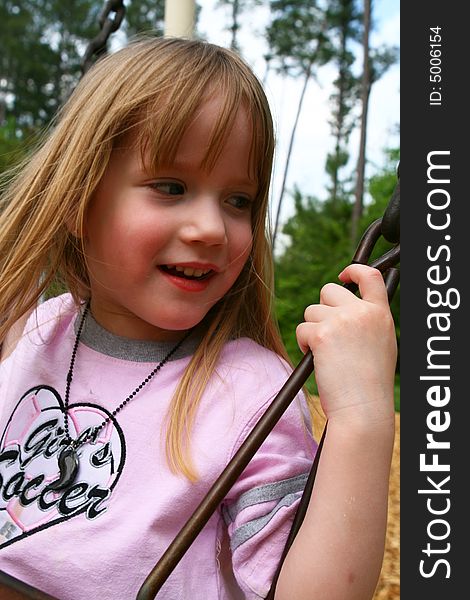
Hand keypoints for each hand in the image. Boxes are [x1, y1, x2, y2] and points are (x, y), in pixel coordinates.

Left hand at [296, 264, 396, 429]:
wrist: (362, 407)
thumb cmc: (369, 383)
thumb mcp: (381, 344)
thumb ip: (367, 321)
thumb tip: (345, 308)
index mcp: (380, 314)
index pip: (370, 275)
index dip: (353, 269)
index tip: (343, 275)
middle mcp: (362, 312)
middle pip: (329, 290)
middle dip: (322, 309)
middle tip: (327, 333)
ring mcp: (342, 320)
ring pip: (311, 312)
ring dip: (312, 330)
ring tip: (327, 354)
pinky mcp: (322, 333)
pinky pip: (302, 329)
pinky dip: (304, 344)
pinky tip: (318, 359)